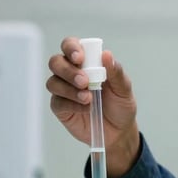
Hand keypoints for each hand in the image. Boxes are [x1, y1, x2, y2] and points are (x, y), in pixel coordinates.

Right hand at [46, 36, 140, 176]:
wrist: (119, 131)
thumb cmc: (120, 105)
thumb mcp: (124, 89)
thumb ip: (116, 72)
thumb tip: (106, 54)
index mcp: (86, 62)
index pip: (70, 45)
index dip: (71, 48)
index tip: (80, 58)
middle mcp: (71, 73)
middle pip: (56, 62)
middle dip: (68, 71)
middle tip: (85, 81)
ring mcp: (64, 90)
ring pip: (53, 82)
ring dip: (69, 89)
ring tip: (88, 98)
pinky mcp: (61, 107)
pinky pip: (57, 102)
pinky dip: (71, 104)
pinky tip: (85, 109)